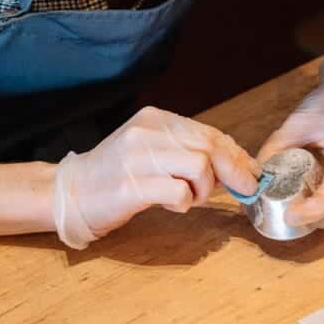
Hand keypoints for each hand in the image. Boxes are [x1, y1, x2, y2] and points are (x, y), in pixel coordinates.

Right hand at [53, 106, 260, 248]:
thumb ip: (186, 152)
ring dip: (204, 189)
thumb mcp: (151, 150)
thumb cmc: (115, 174)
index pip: (208, 132)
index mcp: (154, 119)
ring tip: (189, 198)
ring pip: (199, 166)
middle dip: (235, 169)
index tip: (251, 172)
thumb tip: (233, 166)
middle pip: (209, 145)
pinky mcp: (132, 186)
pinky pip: (179, 191)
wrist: (72, 191)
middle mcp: (147, 132)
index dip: (236, 153)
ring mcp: (138, 157)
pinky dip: (185, 201)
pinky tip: (172, 204)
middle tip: (245, 188)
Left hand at [256, 42, 323, 229]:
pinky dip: (318, 208)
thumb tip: (255, 175)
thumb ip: (276, 147)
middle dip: (308, 222)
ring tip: (285, 207)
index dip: (311, 212)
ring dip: (313, 217)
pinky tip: (298, 197)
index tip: (288, 215)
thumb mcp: (297, 121)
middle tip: (279, 214)